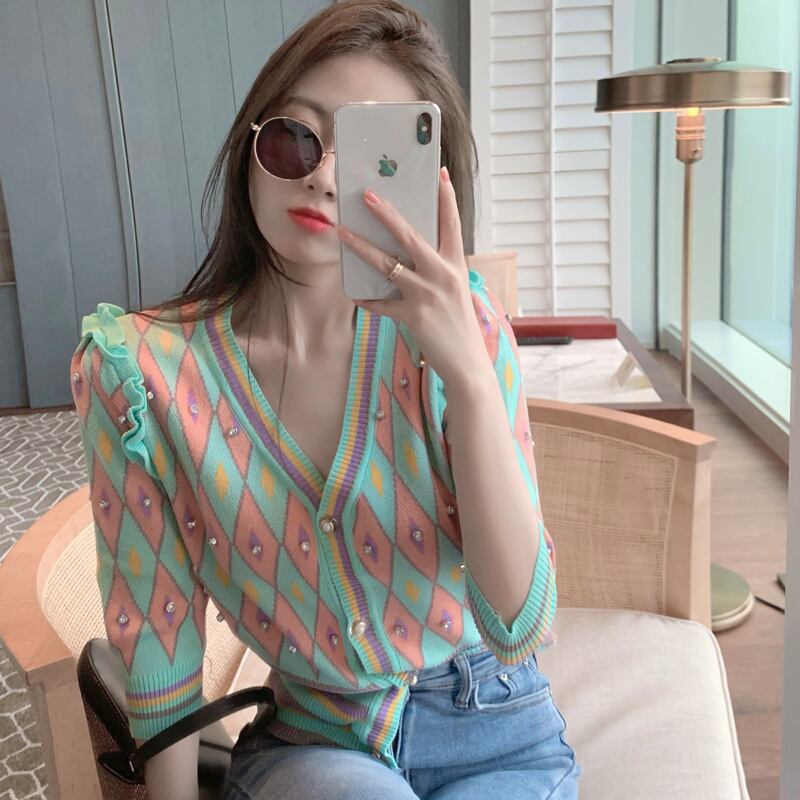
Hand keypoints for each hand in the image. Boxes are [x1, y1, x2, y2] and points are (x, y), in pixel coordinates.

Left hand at [336, 166, 488, 388]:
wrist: (468, 364)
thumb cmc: (460, 326)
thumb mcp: (455, 292)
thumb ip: (437, 271)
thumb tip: (408, 256)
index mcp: (456, 266)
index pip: (452, 224)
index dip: (446, 198)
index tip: (440, 174)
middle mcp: (443, 275)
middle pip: (411, 236)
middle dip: (387, 214)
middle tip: (368, 196)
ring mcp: (427, 295)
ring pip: (387, 264)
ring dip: (361, 247)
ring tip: (341, 233)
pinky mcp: (413, 316)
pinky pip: (381, 304)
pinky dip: (367, 299)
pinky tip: (355, 294)